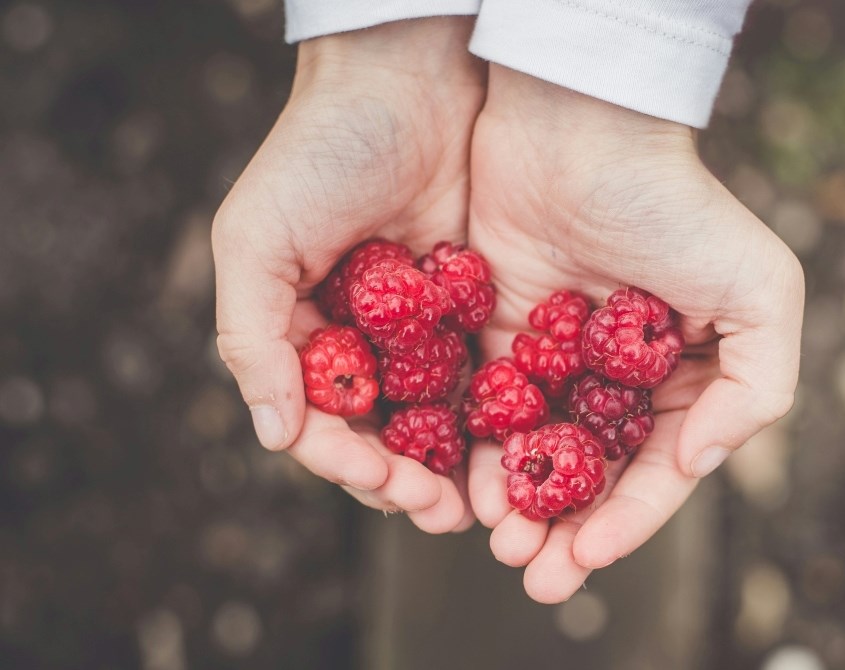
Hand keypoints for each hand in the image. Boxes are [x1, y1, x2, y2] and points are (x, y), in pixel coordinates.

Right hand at [212, 18, 483, 531]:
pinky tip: (524, 445)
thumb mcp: (256, 238)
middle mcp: (364, 342)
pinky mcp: (478, 308)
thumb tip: (274, 434)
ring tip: (485, 503)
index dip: (348, 462)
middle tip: (445, 513)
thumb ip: (252, 337)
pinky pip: (489, 375)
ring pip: (439, 418)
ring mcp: (423, 330)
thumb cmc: (319, 153)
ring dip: (457, 466)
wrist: (410, 80)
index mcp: (304, 334)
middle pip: (385, 435)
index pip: (321, 422)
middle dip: (409, 481)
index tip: (386, 484)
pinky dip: (501, 416)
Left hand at [466, 67, 805, 601]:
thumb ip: (759, 388)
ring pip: (535, 455)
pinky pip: (486, 411)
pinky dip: (478, 454)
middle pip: (592, 476)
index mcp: (684, 376)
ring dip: (519, 507)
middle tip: (536, 576)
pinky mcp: (498, 335)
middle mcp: (620, 377)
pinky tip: (467, 489)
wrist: (579, 128)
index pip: (657, 469)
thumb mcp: (761, 291)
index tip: (589, 558)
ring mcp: (558, 358)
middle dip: (566, 532)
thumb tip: (695, 464)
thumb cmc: (677, 205)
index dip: (628, 522)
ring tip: (500, 545)